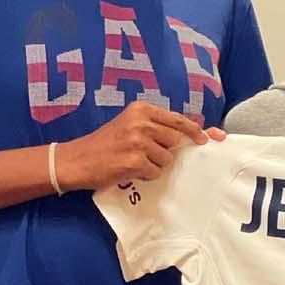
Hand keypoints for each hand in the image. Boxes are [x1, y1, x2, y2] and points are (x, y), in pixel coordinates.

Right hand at [57, 101, 209, 191]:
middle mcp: (141, 122)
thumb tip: (191, 134)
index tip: (206, 138)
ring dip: (154, 164)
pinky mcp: (135, 161)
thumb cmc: (105, 144)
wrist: (77, 160)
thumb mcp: (129, 124)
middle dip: (167, 150)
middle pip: (175, 140)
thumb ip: (155, 126)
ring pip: (166, 159)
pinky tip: (129, 169)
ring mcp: (138, 141)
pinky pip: (155, 172)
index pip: (178, 119)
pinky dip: (145, 175)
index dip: (195, 130)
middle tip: (147, 154)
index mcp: (141, 109)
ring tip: (134, 161)